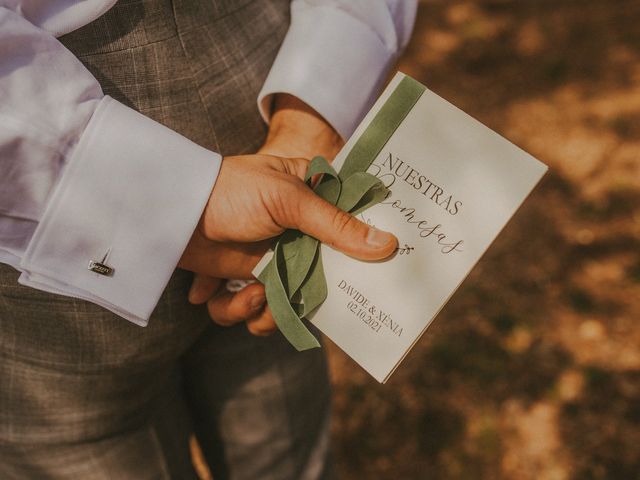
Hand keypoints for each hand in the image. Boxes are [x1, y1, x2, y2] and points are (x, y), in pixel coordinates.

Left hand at [185, 96, 391, 335]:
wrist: (174, 211)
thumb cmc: (233, 190)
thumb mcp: (289, 201)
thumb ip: (336, 225)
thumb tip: (388, 245)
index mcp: (318, 204)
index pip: (357, 231)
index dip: (367, 256)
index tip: (380, 277)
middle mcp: (302, 236)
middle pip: (328, 279)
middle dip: (311, 298)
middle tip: (300, 297)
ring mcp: (276, 261)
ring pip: (291, 304)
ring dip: (266, 311)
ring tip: (248, 294)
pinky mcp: (248, 280)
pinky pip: (256, 312)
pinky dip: (238, 311)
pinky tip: (219, 294)